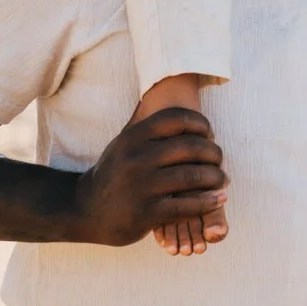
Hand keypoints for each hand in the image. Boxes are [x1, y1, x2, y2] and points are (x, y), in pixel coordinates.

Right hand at [68, 107, 226, 246]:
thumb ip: (144, 124)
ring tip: (222, 179)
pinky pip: (186, 205)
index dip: (200, 123)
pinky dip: (208, 202)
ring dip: (215, 177)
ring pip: (193, 176)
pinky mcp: (147, 213)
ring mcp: (142, 186)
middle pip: (191, 146)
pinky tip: (218, 199)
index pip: (176, 118)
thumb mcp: (122, 143)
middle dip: (213, 152)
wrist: (83, 211)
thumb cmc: (112, 174)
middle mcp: (137, 158)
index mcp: (133, 137)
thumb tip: (161, 92)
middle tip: (219, 159)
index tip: (209, 133)